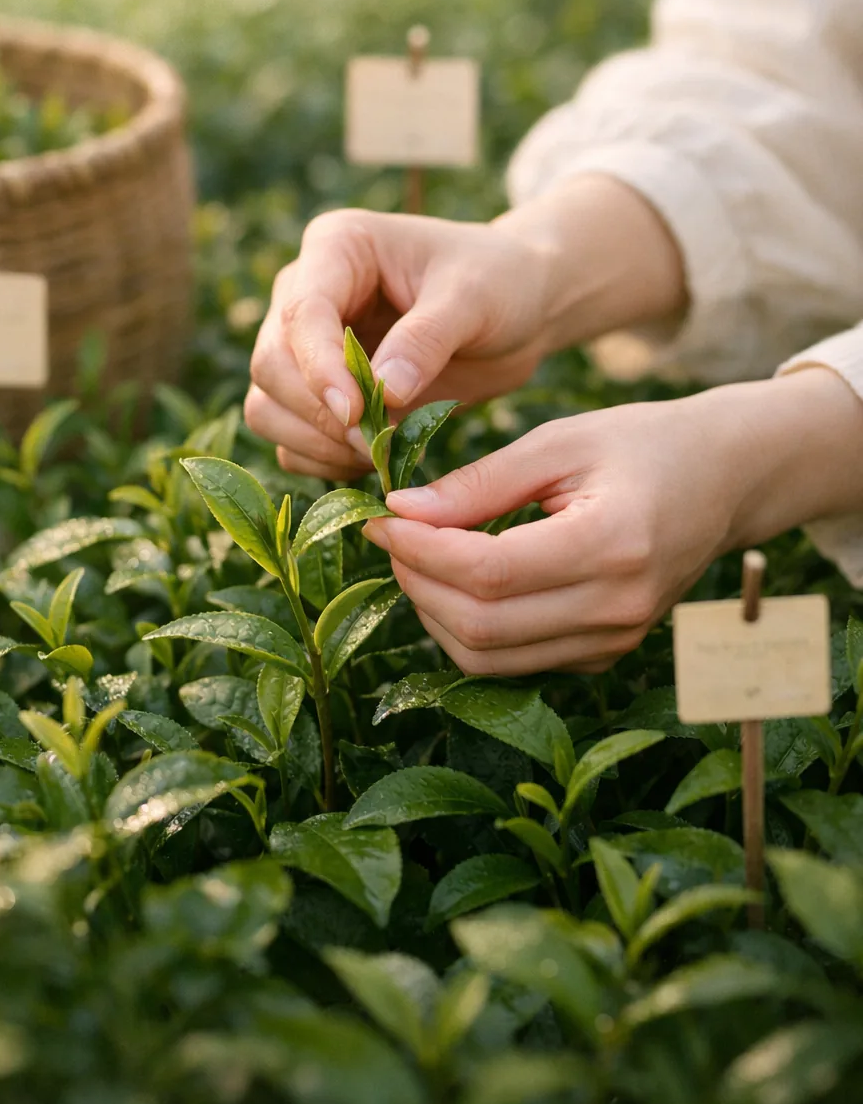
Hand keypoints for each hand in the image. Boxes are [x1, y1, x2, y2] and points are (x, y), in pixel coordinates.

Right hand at [245, 208, 552, 479]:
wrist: (519, 307)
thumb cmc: (498, 280)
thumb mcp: (475, 297)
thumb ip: (428, 338)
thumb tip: (384, 391)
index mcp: (337, 248)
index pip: (302, 311)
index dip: (319, 368)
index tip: (355, 413)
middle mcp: (306, 293)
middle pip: (271, 364)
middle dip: (318, 412)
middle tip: (376, 443)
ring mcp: (307, 345)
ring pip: (267, 405)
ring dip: (315, 442)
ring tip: (378, 453)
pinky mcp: (319, 391)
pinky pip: (291, 438)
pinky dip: (322, 461)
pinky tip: (372, 460)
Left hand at [362, 368, 862, 675]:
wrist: (722, 480)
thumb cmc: (641, 443)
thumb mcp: (559, 441)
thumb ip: (480, 482)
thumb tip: (401, 510)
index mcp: (611, 545)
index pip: (488, 573)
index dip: (420, 552)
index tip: (381, 518)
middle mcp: (616, 608)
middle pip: (481, 626)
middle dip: (417, 583)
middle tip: (391, 534)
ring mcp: (613, 640)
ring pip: (488, 658)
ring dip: (434, 612)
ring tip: (418, 555)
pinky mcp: (604, 654)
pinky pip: (514, 661)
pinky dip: (470, 627)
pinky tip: (459, 578)